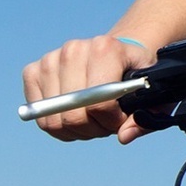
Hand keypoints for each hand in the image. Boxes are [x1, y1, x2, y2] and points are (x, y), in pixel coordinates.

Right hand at [22, 33, 157, 143]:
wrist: (116, 52)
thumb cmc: (136, 75)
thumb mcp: (153, 92)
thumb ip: (146, 117)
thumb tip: (124, 137)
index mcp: (105, 48)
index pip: (99, 103)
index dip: (111, 121)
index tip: (120, 119)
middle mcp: (74, 50)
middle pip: (73, 115)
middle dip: (93, 128)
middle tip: (105, 122)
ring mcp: (50, 59)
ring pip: (53, 119)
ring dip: (75, 129)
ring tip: (91, 117)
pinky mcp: (33, 71)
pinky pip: (38, 115)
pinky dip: (56, 124)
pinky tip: (74, 113)